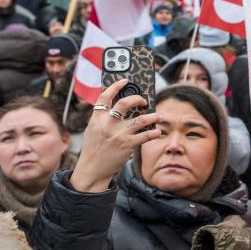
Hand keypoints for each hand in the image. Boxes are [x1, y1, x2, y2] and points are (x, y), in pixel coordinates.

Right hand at [70, 79, 161, 193]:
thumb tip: (119, 106)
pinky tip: (157, 131)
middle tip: (144, 100)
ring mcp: (118, 134)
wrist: (92, 169)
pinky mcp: (127, 145)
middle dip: (137, 99)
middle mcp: (108, 124)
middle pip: (125, 104)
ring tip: (158, 116)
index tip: (125, 81)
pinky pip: (145, 136)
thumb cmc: (93, 148)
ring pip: (141, 120)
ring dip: (152, 117)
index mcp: (97, 118)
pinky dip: (153, 133)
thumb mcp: (93, 129)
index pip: (105, 96)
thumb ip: (103, 118)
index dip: (116, 86)